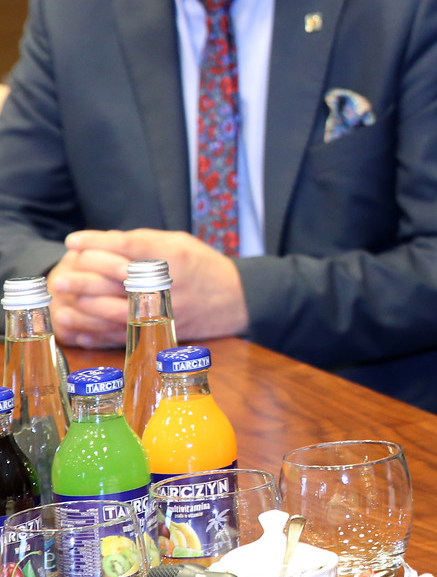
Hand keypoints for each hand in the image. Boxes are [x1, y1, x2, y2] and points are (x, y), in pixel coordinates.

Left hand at [57, 229, 249, 342]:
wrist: (235, 299)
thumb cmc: (203, 267)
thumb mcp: (181, 243)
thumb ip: (144, 243)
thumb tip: (101, 243)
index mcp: (174, 257)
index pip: (128, 247)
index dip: (96, 243)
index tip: (72, 241)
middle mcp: (168, 285)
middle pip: (117, 279)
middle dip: (84, 275)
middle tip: (60, 275)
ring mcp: (163, 312)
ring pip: (114, 311)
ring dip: (83, 306)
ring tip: (61, 300)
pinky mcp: (160, 332)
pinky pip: (121, 335)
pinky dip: (95, 332)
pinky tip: (76, 326)